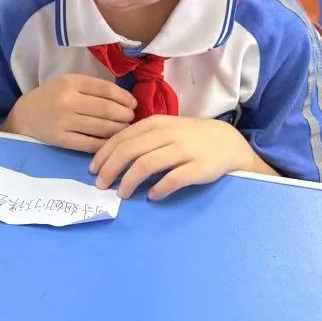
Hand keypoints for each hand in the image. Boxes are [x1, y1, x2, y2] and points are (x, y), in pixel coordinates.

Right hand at [4, 74, 135, 152]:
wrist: (24, 116)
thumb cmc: (51, 97)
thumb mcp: (67, 83)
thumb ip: (92, 88)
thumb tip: (124, 99)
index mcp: (70, 82)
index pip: (106, 89)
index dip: (124, 97)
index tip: (133, 104)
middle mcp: (68, 100)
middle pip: (106, 109)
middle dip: (125, 115)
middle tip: (132, 118)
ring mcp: (64, 121)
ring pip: (101, 127)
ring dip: (119, 129)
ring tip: (125, 129)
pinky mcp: (61, 139)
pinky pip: (90, 143)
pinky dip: (105, 144)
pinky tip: (113, 143)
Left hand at [90, 115, 258, 199]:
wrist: (228, 142)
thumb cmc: (189, 137)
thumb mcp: (164, 130)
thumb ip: (141, 139)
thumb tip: (111, 157)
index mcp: (155, 124)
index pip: (121, 138)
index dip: (104, 155)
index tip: (93, 170)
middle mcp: (166, 135)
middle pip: (129, 151)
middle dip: (110, 170)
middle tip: (101, 185)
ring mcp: (183, 150)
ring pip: (146, 165)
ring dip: (129, 181)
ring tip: (122, 193)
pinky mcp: (198, 168)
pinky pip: (173, 179)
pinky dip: (158, 188)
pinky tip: (151, 196)